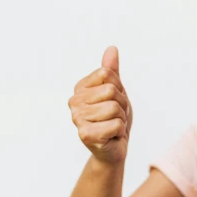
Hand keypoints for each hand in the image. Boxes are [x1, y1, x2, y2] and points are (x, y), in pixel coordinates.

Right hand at [68, 46, 132, 163]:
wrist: (114, 147)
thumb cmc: (113, 117)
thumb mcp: (116, 91)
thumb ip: (112, 71)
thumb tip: (112, 48)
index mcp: (80, 88)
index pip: (107, 74)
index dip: (119, 88)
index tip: (114, 100)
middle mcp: (74, 102)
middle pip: (111, 91)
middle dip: (121, 105)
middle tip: (115, 116)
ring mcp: (77, 119)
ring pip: (114, 108)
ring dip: (121, 119)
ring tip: (113, 126)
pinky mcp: (85, 135)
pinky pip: (115, 124)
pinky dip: (119, 131)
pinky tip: (111, 136)